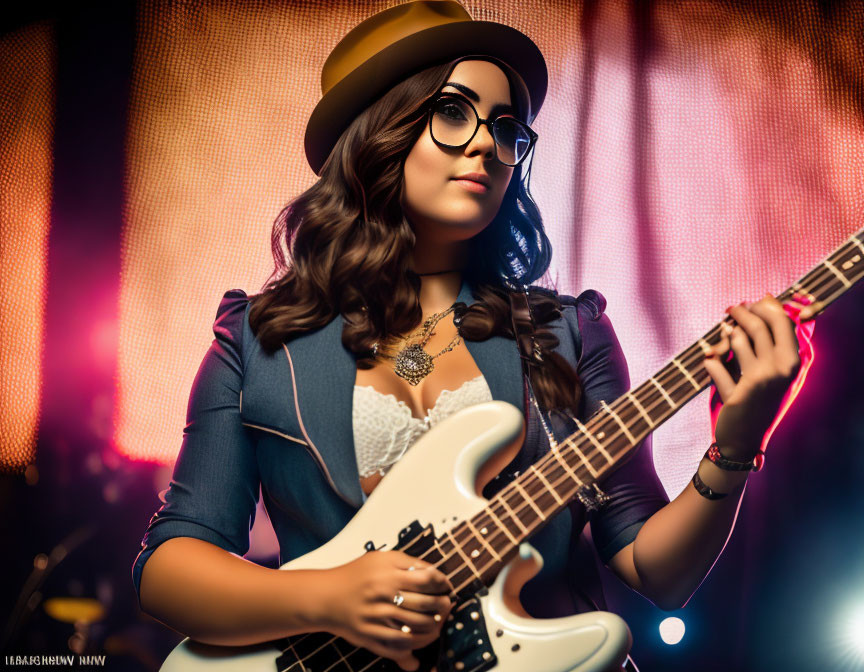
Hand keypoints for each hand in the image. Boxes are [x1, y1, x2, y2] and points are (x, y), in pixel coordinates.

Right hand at [315, 550, 452, 670]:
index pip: (428, 579)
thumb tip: (435, 573)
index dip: (442, 583)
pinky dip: (415, 647)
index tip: (446, 586)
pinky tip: (422, 642)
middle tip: (447, 605)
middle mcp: (384, 596)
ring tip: (438, 621)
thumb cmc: (355, 575)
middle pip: (427, 604)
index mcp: (388, 574)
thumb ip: (408, 563)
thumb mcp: (381, 558)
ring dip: (435, 626)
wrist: (325, 596)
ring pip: (419, 628)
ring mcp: (378, 619)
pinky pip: (401, 646)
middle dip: (443, 605)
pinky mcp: (371, 637)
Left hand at [702, 293, 802, 456]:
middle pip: (757, 325)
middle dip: (741, 312)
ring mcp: (758, 383)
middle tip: (730, 309)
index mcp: (793, 362)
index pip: (781, 321)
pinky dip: (709, 360)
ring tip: (722, 330)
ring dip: (724, 333)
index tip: (750, 303)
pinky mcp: (736, 395)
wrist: (745, 438)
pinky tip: (708, 357)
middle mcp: (779, 370)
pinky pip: (714, 366)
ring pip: (736, 341)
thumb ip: (772, 338)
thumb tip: (767, 298)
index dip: (763, 307)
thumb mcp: (774, 370)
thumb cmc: (759, 399)